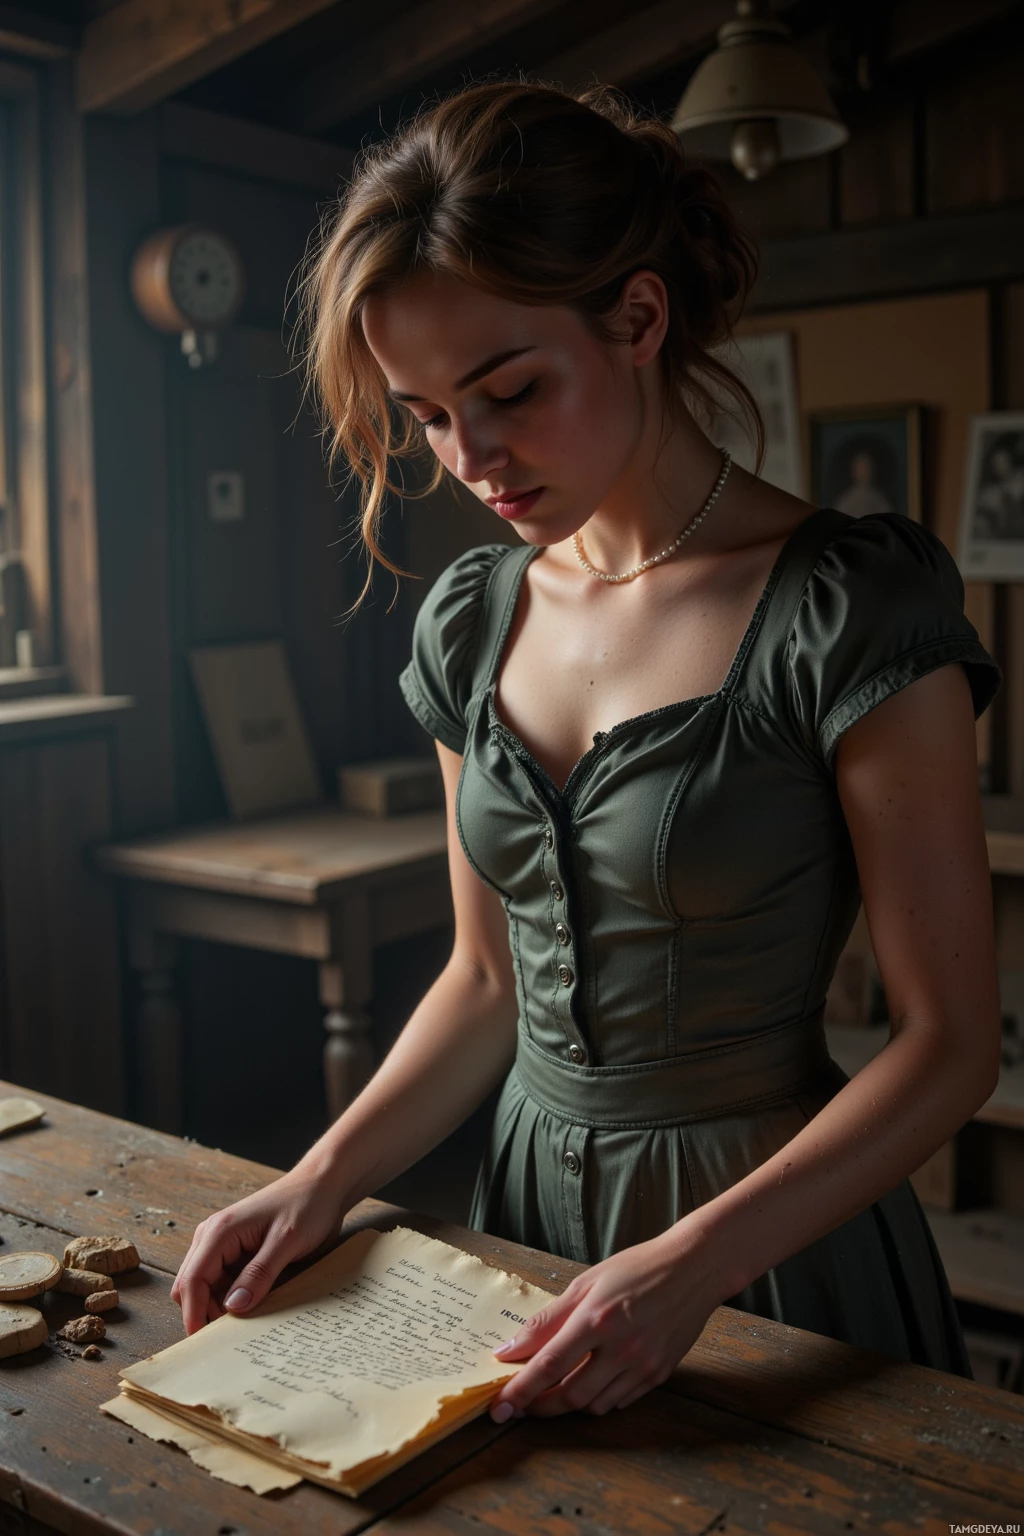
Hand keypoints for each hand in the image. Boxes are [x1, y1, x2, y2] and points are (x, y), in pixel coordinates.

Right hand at [170, 1163, 348, 1335]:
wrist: (323, 1185)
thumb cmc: (307, 1205)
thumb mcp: (286, 1241)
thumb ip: (259, 1274)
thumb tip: (233, 1307)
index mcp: (219, 1231)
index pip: (192, 1280)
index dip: (194, 1314)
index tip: (203, 1343)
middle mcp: (213, 1237)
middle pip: (191, 1286)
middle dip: (203, 1312)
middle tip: (229, 1337)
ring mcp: (223, 1244)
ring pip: (206, 1287)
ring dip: (218, 1307)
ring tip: (243, 1326)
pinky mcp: (237, 1251)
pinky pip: (223, 1281)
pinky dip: (231, 1297)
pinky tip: (252, 1308)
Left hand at [487, 1225, 722, 1419]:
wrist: (694, 1269)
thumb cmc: (637, 1268)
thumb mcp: (586, 1283)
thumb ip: (548, 1319)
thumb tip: (511, 1348)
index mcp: (597, 1318)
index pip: (549, 1365)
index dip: (521, 1389)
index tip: (500, 1404)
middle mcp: (621, 1347)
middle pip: (570, 1395)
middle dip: (539, 1405)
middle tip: (522, 1403)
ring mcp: (643, 1365)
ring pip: (594, 1405)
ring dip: (568, 1404)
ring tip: (553, 1389)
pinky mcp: (658, 1375)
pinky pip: (619, 1401)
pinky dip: (597, 1399)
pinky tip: (590, 1382)